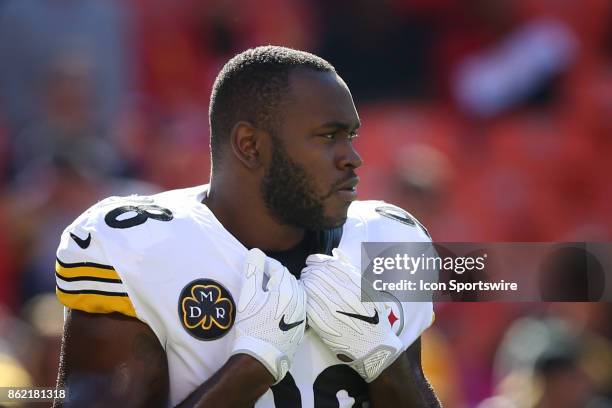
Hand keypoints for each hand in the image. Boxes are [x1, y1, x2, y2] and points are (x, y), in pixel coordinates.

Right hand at [232, 248, 306, 382]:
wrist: (261, 358)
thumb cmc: (252, 326)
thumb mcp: (248, 297)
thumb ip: (252, 272)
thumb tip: (256, 252)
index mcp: (287, 291)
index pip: (279, 269)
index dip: (267, 263)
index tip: (257, 263)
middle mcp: (299, 300)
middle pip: (289, 279)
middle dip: (276, 274)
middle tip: (261, 275)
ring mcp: (302, 314)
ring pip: (295, 292)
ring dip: (284, 287)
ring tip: (269, 290)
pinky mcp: (301, 326)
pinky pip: (298, 306)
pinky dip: (289, 300)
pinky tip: (277, 306)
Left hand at [300, 248, 403, 381]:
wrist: (374, 344)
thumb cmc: (372, 315)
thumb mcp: (368, 288)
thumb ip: (351, 269)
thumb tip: (336, 253)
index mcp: (354, 282)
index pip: (327, 263)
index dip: (316, 261)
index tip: (313, 263)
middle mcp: (342, 293)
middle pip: (315, 273)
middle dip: (309, 271)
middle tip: (307, 273)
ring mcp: (331, 308)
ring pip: (309, 287)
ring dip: (304, 282)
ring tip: (306, 283)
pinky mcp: (322, 322)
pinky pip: (307, 304)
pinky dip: (304, 297)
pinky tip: (305, 296)